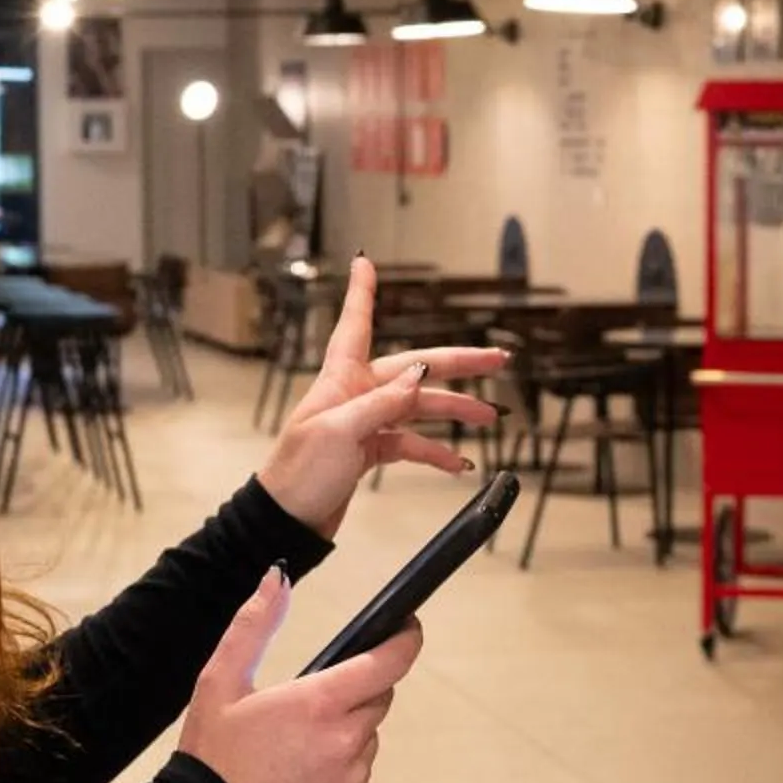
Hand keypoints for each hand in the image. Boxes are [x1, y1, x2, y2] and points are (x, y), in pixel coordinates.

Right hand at [181, 569, 423, 782]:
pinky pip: (357, 772)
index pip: (388, 662)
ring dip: (345, 729)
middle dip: (356, 689)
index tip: (407, 627)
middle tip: (311, 699)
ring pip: (367, 736)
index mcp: (318, 703)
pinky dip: (339, 765)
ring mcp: (351, 777)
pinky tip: (298, 773)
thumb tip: (277, 577)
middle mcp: (345, 740)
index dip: (405, 640)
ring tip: (294, 743)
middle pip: (377, 697)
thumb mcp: (219, 684)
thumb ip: (253, 626)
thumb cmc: (211, 759)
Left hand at [259, 255, 508, 538]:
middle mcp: (355, 394)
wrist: (286, 520)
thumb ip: (381, 403)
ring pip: (419, 408)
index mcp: (341, 379)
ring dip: (454, 412)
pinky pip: (411, 444)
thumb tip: (419, 376)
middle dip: (457, 364)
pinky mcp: (369, 451)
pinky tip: (457, 462)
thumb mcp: (339, 432)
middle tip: (496, 359)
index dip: (362, 292)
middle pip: (414, 370)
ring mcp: (364, 422)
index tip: (365, 262)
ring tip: (488, 417)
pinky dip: (435, 452)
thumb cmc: (299, 473)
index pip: (355, 324)